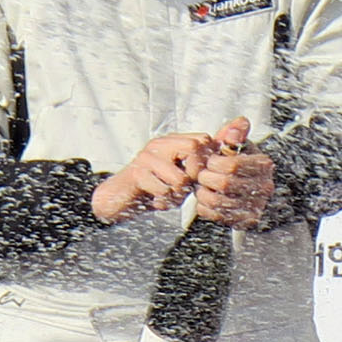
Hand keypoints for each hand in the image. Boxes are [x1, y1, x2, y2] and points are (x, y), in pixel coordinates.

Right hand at [91, 134, 212, 223]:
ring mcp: (147, 157)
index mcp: (172, 142)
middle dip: (194, 176)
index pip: (203, 139)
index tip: (198, 177)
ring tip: (165, 195)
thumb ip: (198, 166)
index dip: (207, 161)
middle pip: (194, 149)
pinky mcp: (137, 173)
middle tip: (182, 187)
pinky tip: (155, 200)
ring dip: (176, 195)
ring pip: (180, 178)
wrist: (119, 198)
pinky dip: (163, 202)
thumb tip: (222, 157)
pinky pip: (164, 191)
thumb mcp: (181, 176)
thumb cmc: (153, 188)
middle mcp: (160, 144)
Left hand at [189, 130, 277, 225]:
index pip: (233, 165)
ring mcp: (257, 206)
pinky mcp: (247, 220)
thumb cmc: (237, 163)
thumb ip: (235, 133)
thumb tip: (239, 124)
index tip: (210, 161)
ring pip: (218, 201)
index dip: (215, 163)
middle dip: (206, 178)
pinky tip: (206, 198)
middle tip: (202, 174)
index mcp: (263, 165)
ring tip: (202, 186)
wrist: (244, 186)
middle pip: (225, 184)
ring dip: (203, 193)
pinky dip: (205, 207)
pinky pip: (217, 216)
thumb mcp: (236, 145)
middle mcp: (264, 186)